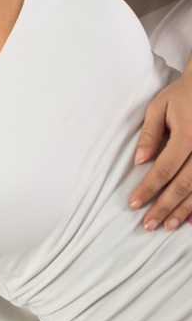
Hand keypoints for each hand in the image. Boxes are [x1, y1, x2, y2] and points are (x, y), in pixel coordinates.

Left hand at [129, 71, 191, 229]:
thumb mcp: (159, 107)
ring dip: (185, 210)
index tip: (134, 204)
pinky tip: (190, 216)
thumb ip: (150, 134)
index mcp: (188, 134)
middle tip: (149, 224)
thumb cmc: (183, 95)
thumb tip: (140, 161)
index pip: (165, 169)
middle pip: (185, 184)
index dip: (149, 188)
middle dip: (165, 207)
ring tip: (168, 225)